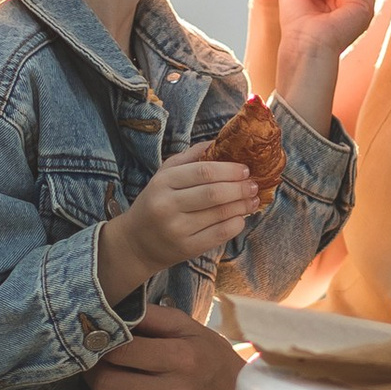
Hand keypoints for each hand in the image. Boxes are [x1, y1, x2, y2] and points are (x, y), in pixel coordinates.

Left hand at [89, 303, 277, 389]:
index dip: (101, 346)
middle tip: (98, 367)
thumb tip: (111, 312)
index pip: (119, 351)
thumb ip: (153, 316)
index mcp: (183, 357)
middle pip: (106, 384)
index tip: (100, 345)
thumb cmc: (212, 362)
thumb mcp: (191, 329)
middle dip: (94, 373)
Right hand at [98, 153, 255, 302]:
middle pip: (214, 193)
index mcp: (163, 183)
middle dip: (240, 188)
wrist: (136, 243)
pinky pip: (219, 234)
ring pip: (219, 214)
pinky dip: (236, 224)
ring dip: (242, 205)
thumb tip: (220, 141)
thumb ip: (190, 157)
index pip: (203, 172)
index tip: (245, 169)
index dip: (229, 170)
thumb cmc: (155, 203)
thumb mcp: (164, 175)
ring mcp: (177, 229)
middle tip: (254, 184)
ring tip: (253, 199)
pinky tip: (241, 218)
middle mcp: (168, 206)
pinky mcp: (187, 248)